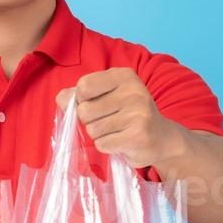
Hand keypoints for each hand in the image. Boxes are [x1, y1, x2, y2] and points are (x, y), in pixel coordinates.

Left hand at [56, 68, 183, 167]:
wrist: (161, 138)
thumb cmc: (128, 115)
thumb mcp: (106, 97)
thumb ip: (79, 96)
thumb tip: (61, 98)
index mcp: (123, 76)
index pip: (83, 86)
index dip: (82, 100)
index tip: (97, 104)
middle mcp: (133, 91)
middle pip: (84, 110)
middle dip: (90, 121)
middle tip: (110, 121)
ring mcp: (137, 113)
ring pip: (92, 129)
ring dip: (100, 135)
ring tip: (118, 131)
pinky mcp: (138, 136)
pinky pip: (102, 144)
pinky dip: (107, 146)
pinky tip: (122, 141)